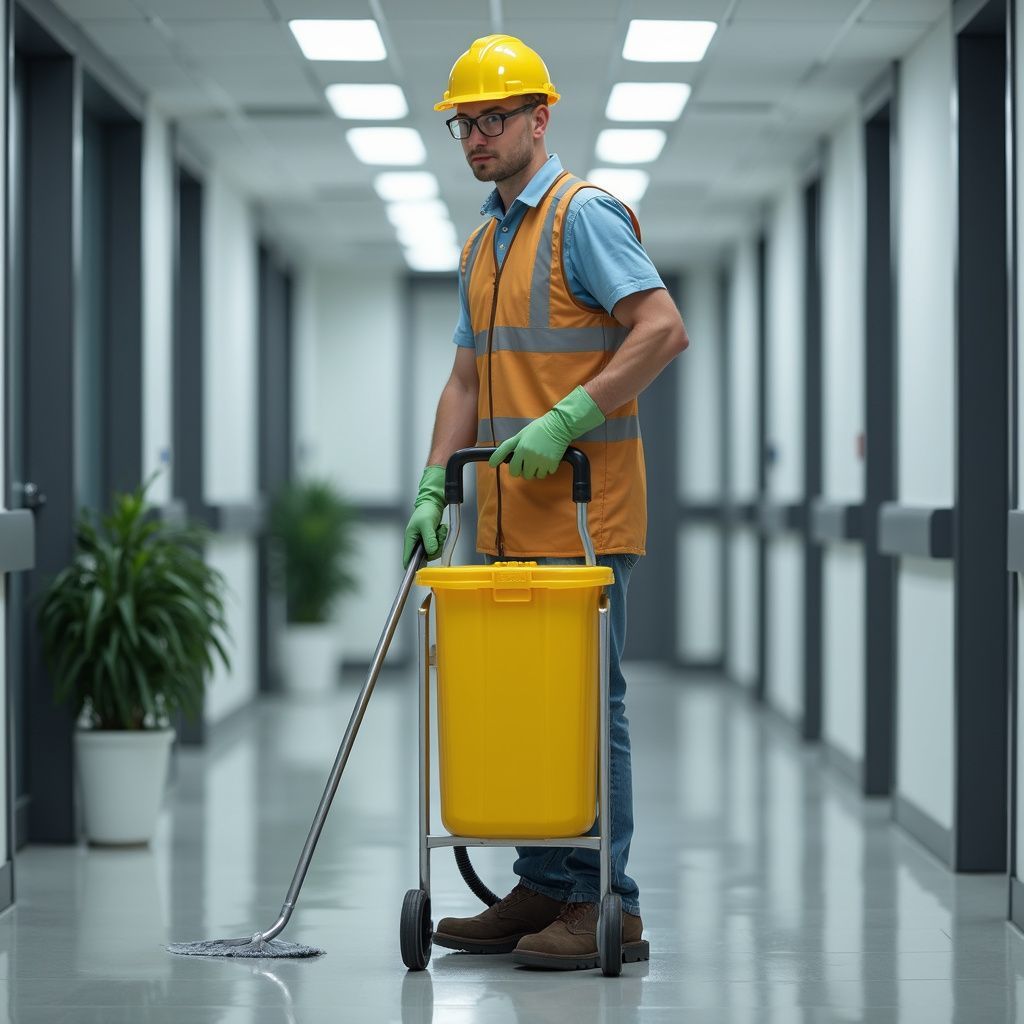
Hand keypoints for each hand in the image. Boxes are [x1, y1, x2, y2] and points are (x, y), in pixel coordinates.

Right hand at [403, 466, 447, 567]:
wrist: (434, 502)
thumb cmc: (426, 510)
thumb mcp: (427, 524)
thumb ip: (429, 539)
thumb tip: (430, 551)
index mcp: (410, 539)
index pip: (407, 558)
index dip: (411, 566)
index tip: (419, 571)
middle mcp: (416, 542)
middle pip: (425, 557)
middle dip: (434, 548)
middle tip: (437, 536)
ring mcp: (424, 541)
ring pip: (433, 551)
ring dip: (439, 541)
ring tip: (439, 530)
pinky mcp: (431, 539)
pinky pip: (438, 544)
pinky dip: (441, 538)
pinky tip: (440, 529)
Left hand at [487, 386, 604, 478]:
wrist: (558, 425)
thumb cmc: (538, 429)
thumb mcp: (519, 435)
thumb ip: (506, 448)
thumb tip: (492, 463)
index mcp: (521, 450)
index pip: (514, 469)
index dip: (514, 469)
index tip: (516, 467)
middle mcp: (530, 457)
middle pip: (525, 475)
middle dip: (526, 469)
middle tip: (531, 460)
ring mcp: (542, 461)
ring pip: (536, 476)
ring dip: (537, 470)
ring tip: (540, 458)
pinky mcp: (553, 464)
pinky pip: (547, 473)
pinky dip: (548, 468)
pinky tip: (548, 458)